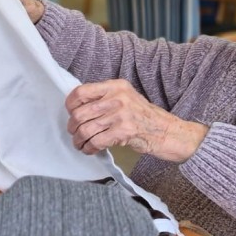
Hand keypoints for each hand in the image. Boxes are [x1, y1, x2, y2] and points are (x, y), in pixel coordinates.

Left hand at [65, 80, 208, 161]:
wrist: (164, 130)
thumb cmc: (141, 115)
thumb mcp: (124, 97)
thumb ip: (103, 98)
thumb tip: (76, 107)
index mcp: (115, 86)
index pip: (81, 92)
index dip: (71, 105)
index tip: (71, 113)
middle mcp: (117, 98)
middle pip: (80, 113)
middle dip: (73, 127)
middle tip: (74, 133)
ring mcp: (121, 114)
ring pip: (86, 129)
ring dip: (79, 140)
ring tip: (80, 144)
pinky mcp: (124, 131)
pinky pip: (96, 141)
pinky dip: (89, 148)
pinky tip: (90, 150)